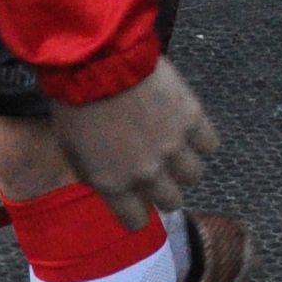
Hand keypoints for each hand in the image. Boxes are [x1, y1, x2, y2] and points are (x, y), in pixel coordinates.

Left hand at [41, 61, 215, 227]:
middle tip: (157, 168)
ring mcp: (173, 148)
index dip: (137, 211)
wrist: (97, 59)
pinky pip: (210, 145)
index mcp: (113, 184)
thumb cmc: (75, 100)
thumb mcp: (72, 148)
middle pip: (171, 201)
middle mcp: (147, 174)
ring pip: (193, 175)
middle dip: (164, 188)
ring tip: (175, 146)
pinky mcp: (192, 120)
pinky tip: (188, 128)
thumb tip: (112, 183)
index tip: (137, 200)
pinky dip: (201, 139)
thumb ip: (95, 173)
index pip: (135, 222)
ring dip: (184, 164)